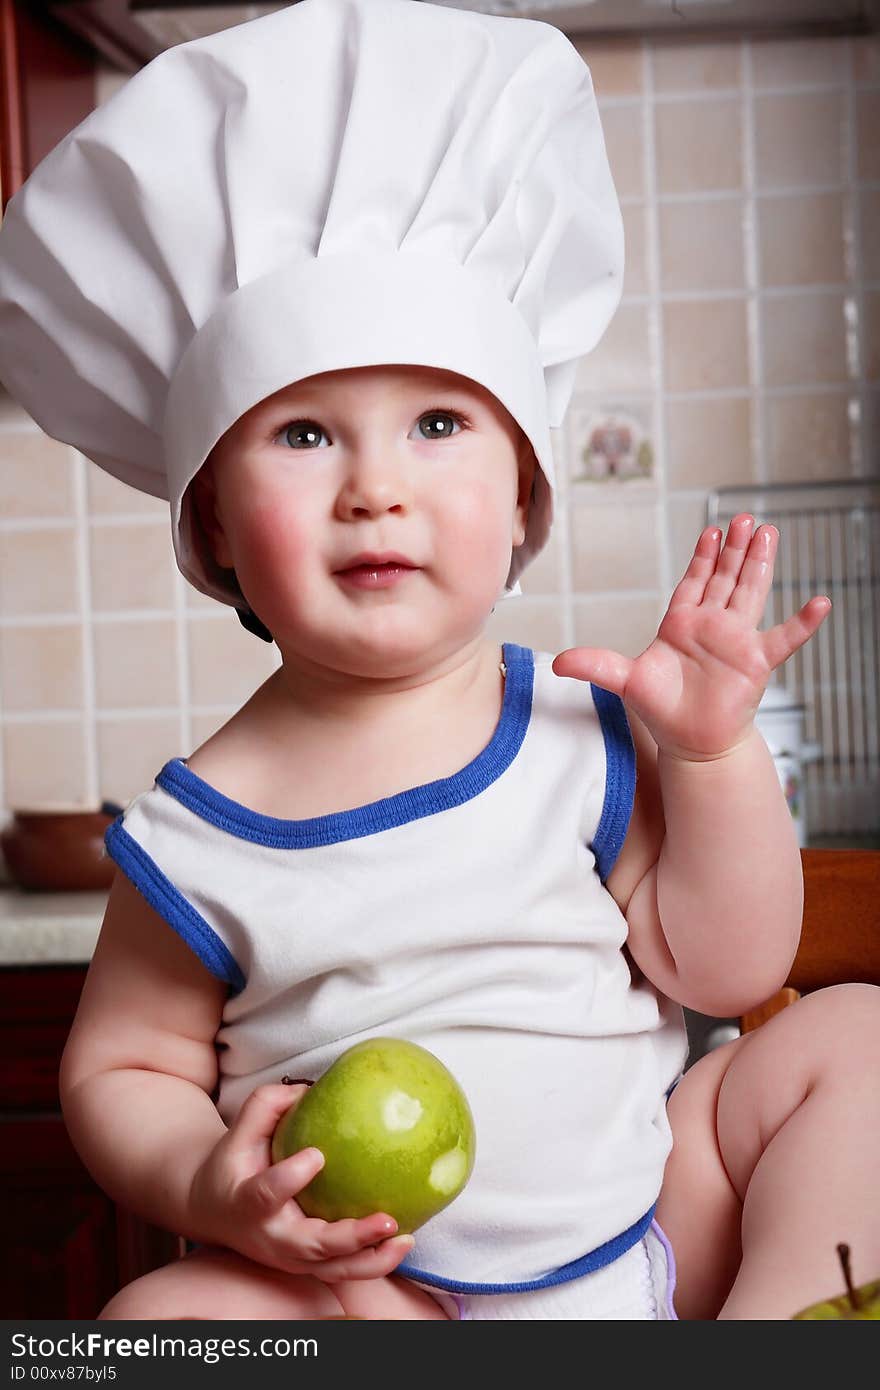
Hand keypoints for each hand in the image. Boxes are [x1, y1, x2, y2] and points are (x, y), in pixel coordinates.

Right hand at [187, 1082, 413, 1278]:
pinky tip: (404, 1240)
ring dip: (372, 1259)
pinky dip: (375, 1261)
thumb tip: (311, 1089)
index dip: (291, 1178)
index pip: (267, 1195)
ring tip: (405, 1237)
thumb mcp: (239, 1132)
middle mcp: (272, 1238)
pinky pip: (345, 1270)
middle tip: (386, 1220)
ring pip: (334, 1269)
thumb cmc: (233, 1165)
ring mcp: (292, 1258)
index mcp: (248, 1202)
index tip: (317, 1155)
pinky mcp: (310, 1265)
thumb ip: (268, 1105)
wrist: (215, 1213)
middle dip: (351, 1238)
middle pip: (312, 1246)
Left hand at [552, 514, 830, 760]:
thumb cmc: (662, 711)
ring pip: (750, 593)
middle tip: (745, 518)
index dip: (703, 557)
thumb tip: (558, 662)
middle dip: (734, 549)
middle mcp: (712, 627)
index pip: (694, 581)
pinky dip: (802, 623)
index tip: (712, 531)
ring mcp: (736, 641)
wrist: (691, 744)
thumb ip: (595, 666)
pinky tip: (820, 603)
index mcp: (681, 624)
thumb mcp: (624, 682)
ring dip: (760, 565)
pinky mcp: (756, 663)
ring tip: (770, 534)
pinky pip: (783, 638)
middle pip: (725, 578)